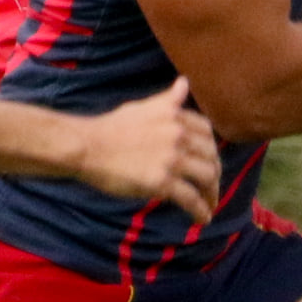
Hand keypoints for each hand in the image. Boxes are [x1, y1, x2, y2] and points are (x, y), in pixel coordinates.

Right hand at [77, 77, 220, 222]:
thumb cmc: (110, 128)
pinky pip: (191, 199)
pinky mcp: (162, 182)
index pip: (207, 131)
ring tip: (209, 205)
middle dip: (214, 174)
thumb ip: (167, 101)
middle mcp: (178, 135)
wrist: (87, 147)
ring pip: (206, 178)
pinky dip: (201, 211)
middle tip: (210, 188)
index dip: (211, 148)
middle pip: (211, 156)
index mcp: (174, 115)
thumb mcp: (142, 107)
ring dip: (211, 194)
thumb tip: (184, 82)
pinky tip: (202, 219)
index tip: (208, 160)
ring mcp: (171, 158)